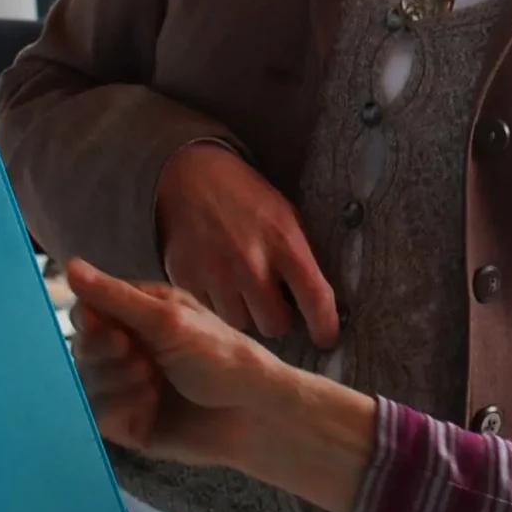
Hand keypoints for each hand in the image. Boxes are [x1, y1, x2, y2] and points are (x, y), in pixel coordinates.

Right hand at [65, 260, 284, 465]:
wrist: (252, 415)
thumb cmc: (221, 357)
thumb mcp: (167, 320)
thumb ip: (115, 297)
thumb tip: (68, 265)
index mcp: (139, 316)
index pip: (87, 310)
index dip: (88, 320)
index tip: (106, 328)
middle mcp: (130, 349)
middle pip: (81, 347)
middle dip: (103, 352)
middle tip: (134, 354)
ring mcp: (127, 387)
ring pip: (85, 382)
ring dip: (112, 379)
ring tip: (149, 380)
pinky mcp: (128, 423)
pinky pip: (96, 415)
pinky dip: (116, 407)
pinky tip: (147, 404)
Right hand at [156, 144, 339, 347]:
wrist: (189, 174)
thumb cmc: (245, 196)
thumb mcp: (284, 215)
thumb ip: (298, 256)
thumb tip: (316, 301)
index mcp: (284, 242)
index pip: (315, 297)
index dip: (325, 325)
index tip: (326, 338)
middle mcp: (251, 263)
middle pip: (275, 325)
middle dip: (277, 318)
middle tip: (272, 302)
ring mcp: (216, 274)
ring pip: (241, 324)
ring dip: (245, 313)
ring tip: (240, 289)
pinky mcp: (186, 279)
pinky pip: (209, 314)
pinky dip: (216, 306)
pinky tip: (217, 283)